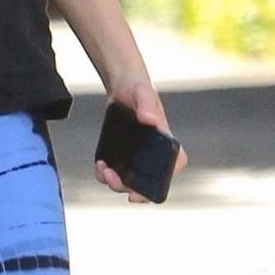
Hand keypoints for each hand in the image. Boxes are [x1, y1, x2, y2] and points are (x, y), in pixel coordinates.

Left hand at [95, 73, 189, 202]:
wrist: (121, 86)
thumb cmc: (138, 88)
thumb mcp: (143, 92)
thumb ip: (147, 105)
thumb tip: (150, 120)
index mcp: (166, 139)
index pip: (174, 164)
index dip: (165, 180)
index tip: (146, 188)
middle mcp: (154, 151)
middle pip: (148, 181)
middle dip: (131, 187)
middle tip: (113, 178)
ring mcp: (138, 156)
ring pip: (130, 181)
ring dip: (116, 182)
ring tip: (103, 168)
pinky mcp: (122, 155)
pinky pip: (115, 172)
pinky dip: (105, 175)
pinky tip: (100, 164)